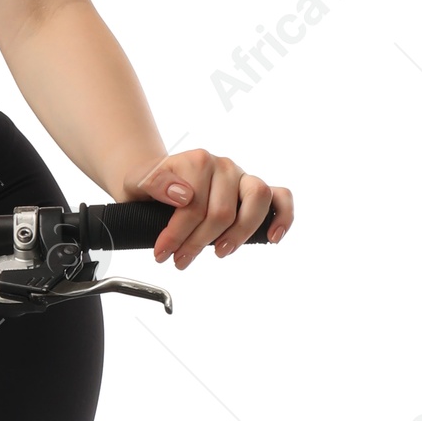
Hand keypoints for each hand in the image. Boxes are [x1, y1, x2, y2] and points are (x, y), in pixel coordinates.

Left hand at [127, 150, 293, 267]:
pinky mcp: (255, 191)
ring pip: (257, 200)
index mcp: (198, 161)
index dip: (177, 234)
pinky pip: (281, 197)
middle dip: (199, 242)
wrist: (157, 182)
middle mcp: (224, 166)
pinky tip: (273, 237)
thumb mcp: (138, 183)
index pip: (194, 204)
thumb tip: (183, 195)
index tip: (162, 253)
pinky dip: (283, 216)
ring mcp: (242, 177)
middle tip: (180, 260)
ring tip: (219, 252)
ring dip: (238, 234)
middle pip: (222, 211)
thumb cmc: (151, 186)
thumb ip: (154, 183)